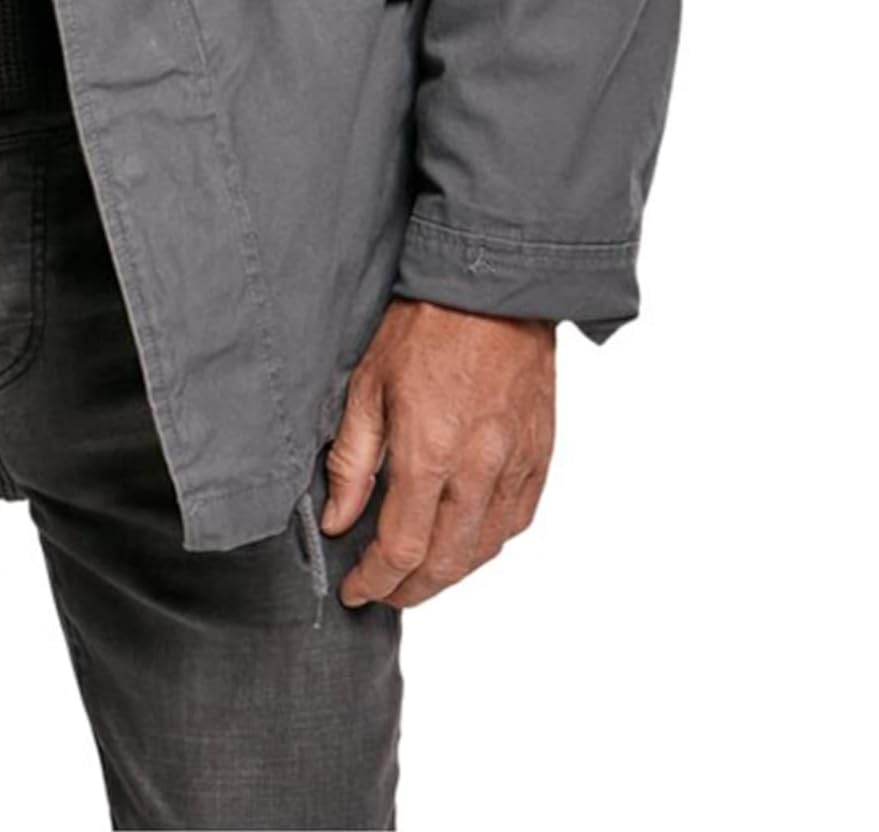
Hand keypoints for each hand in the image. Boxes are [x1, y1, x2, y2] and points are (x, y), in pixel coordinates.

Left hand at [320, 296, 555, 608]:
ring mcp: (516, 465)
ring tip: (419, 574)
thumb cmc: (425, 324)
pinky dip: (488, 542)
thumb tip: (337, 519)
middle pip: (446, 563)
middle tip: (384, 591)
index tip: (356, 590)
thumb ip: (352, 461)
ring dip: (450, 573)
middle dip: (411, 589)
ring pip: (485, 549)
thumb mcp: (368, 385)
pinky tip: (466, 540)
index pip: (402, 547)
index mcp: (430, 452)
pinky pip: (517, 520)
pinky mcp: (541, 455)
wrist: (492, 285)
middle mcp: (479, 469)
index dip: (376, 580)